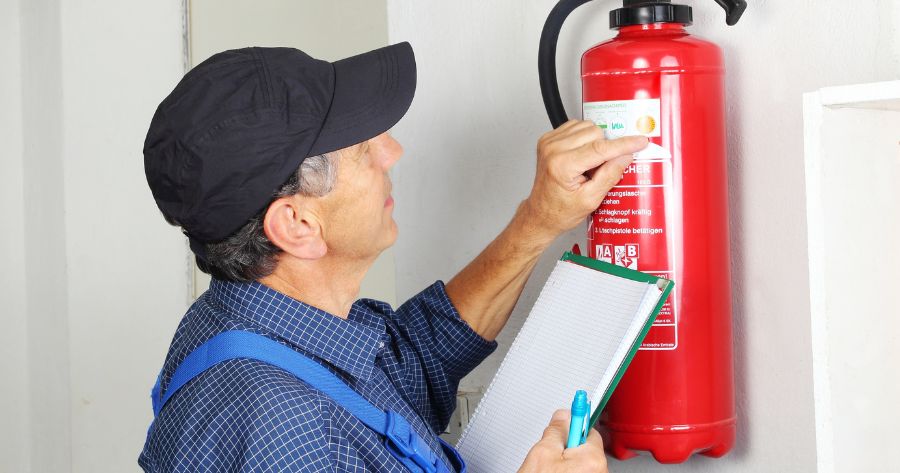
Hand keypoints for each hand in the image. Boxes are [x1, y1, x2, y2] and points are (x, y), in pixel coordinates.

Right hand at [517, 409, 607, 472]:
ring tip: (548, 470)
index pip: (588, 429)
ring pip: (581, 464)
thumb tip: (564, 414)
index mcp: (593, 459)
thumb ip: (556, 431)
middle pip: (585, 448)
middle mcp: (600, 472)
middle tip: (550, 454)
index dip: (573, 425)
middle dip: (568, 447)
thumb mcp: (541, 453)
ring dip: (566, 463)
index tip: (577, 406)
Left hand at [522, 120, 647, 240]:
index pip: (600, 148)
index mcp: (562, 166)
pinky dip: (584, 139)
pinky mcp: (548, 138)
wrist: (540, 213)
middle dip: (605, 148)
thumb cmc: (560, 211)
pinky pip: (576, 127)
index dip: (624, 144)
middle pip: (595, 132)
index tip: (639, 142)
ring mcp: (548, 142)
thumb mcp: (591, 200)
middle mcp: (553, 149)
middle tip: (599, 168)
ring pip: (587, 126)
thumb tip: (626, 156)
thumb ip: (610, 175)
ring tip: (588, 164)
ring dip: (595, 142)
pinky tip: (581, 156)